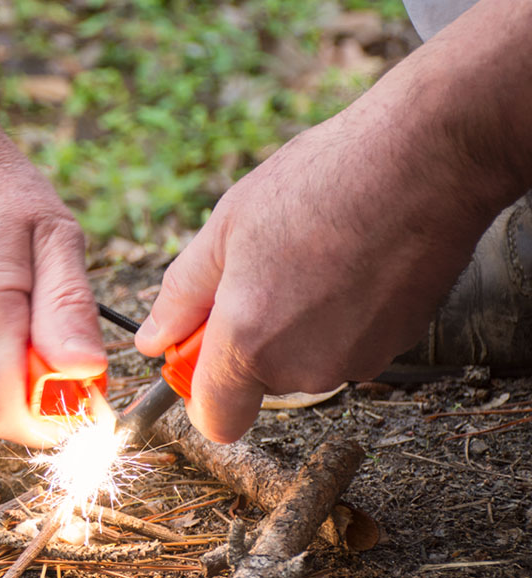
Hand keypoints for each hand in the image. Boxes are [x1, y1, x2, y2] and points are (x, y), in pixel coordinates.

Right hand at [0, 111, 105, 446]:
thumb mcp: (54, 235)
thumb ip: (69, 310)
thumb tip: (87, 375)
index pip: (9, 418)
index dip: (56, 421)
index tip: (92, 393)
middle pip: (5, 408)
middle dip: (49, 389)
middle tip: (70, 329)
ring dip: (26, 365)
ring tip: (34, 296)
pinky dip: (2, 351)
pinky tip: (10, 298)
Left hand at [136, 105, 490, 442]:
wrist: (425, 157)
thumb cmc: (321, 182)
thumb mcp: (225, 228)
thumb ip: (182, 297)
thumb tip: (153, 341)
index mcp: (249, 342)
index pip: (216, 420)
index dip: (202, 393)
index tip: (202, 353)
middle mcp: (302, 368)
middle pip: (258, 383)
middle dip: (249, 341)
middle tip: (261, 274)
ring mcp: (355, 362)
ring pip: (303, 364)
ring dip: (296, 327)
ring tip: (310, 259)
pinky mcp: (395, 348)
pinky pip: (345, 347)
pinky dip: (339, 320)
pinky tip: (347, 266)